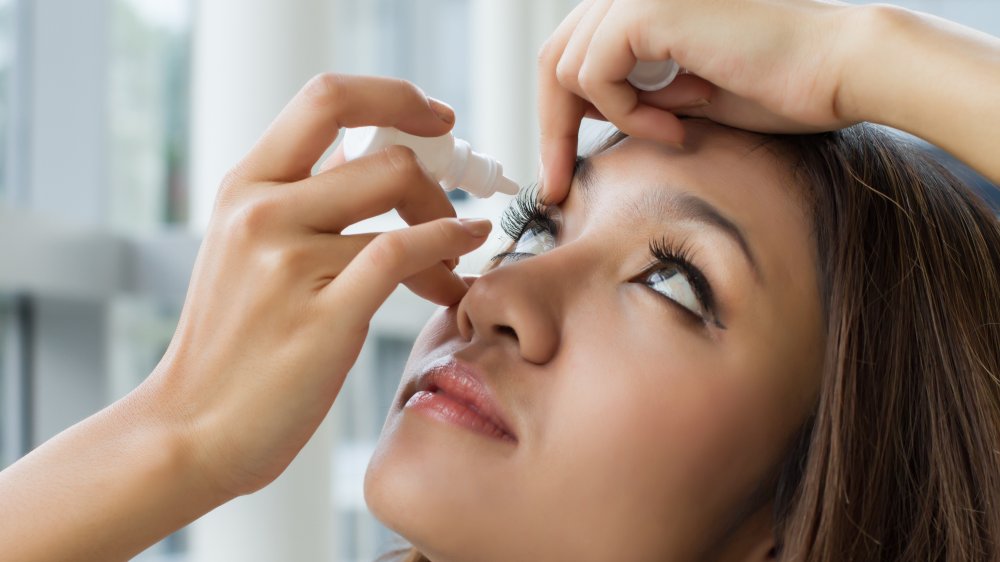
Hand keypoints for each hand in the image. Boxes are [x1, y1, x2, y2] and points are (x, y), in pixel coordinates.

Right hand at [142, 74, 491, 497]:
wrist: (192, 429)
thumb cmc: (232, 344)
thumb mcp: (247, 250)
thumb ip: (305, 198)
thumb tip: (370, 154)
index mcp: (244, 187)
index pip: (328, 98)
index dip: (394, 96)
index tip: (436, 118)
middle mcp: (261, 212)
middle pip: (385, 155)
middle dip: (436, 180)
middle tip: (452, 210)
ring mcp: (289, 263)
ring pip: (403, 208)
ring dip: (448, 230)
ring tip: (453, 266)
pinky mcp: (324, 315)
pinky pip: (405, 254)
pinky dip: (449, 248)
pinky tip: (460, 265)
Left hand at [539, 0, 860, 201]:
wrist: (837, 71)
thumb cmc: (776, 87)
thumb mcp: (680, 97)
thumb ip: (630, 95)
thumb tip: (580, 119)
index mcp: (640, 5)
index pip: (568, 56)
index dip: (555, 117)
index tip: (556, 174)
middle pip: (553, 61)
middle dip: (553, 130)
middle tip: (558, 184)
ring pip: (565, 69)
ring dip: (613, 118)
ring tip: (675, 131)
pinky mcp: (647, 8)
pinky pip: (595, 75)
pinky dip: (628, 113)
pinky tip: (679, 124)